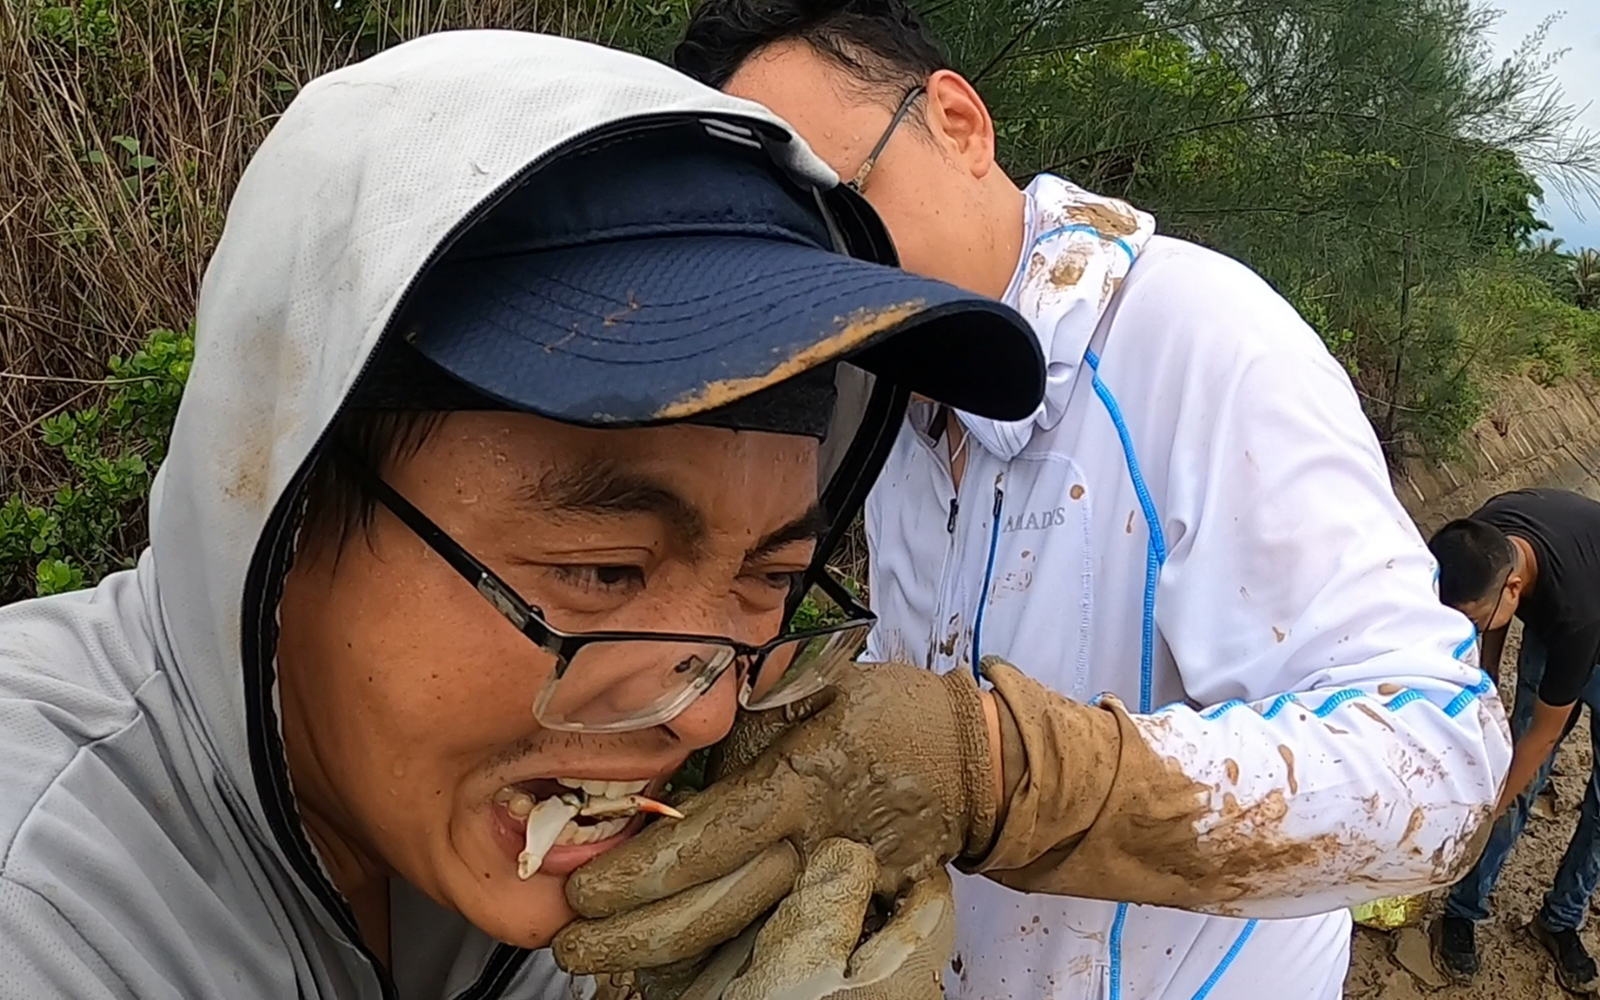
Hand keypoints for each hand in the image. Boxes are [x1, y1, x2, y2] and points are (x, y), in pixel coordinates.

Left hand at [554, 662, 994, 974]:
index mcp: (798, 786)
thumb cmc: (885, 712)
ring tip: (610, 967)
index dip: (638, 875)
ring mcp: (838, 891)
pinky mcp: (858, 915)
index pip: (705, 843)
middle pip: (715, 912)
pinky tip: (682, 977)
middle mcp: (814, 848)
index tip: (581, 892)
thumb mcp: (811, 686)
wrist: (972, 760)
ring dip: (672, 964)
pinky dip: (730, 967)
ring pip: (745, 944)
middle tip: (572, 947)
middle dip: (634, 937)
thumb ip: (739, 710)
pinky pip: (785, 948)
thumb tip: (663, 729)